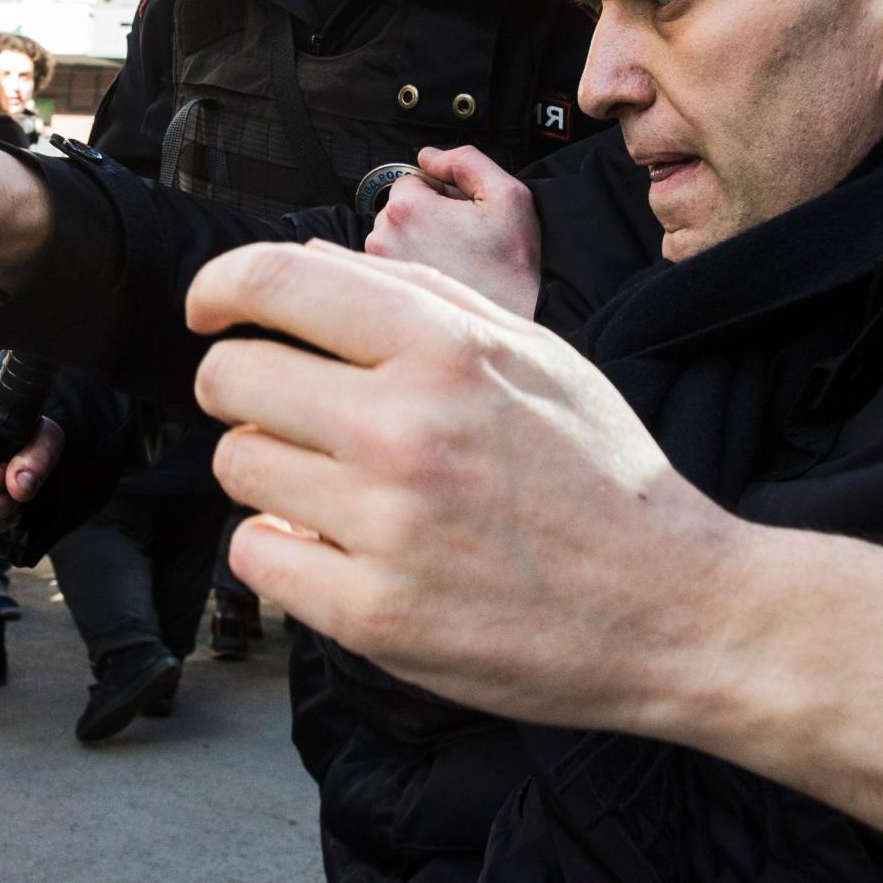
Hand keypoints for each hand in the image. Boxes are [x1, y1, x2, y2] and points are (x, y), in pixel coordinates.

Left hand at [194, 241, 750, 735]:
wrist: (674, 608)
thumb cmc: (605, 476)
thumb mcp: (534, 353)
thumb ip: (421, 300)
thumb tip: (311, 266)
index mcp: (447, 350)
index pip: (276, 281)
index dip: (218, 288)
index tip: (209, 309)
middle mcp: (406, 428)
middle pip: (230, 378)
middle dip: (242, 387)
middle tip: (285, 410)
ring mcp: (385, 526)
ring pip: (236, 466)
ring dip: (269, 470)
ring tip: (336, 485)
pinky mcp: (373, 615)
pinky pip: (255, 555)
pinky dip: (282, 548)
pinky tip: (337, 546)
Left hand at [363, 146, 541, 317]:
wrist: (518, 315)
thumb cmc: (513, 263)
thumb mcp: (506, 194)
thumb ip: (465, 161)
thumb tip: (429, 156)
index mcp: (407, 209)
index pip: (412, 179)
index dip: (441, 190)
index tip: (463, 211)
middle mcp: (384, 237)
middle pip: (401, 206)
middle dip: (428, 213)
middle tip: (463, 233)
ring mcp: (382, 266)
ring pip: (397, 233)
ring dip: (421, 236)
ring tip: (456, 254)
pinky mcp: (388, 287)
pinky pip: (396, 258)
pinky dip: (416, 259)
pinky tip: (445, 271)